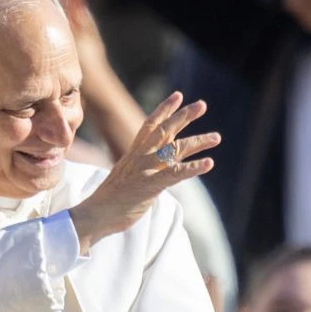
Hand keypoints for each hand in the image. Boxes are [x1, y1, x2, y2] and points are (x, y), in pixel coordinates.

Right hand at [68, 92, 219, 253]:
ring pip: (175, 150)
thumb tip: (156, 169)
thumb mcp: (126, 177)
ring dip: (198, 142)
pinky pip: (175, 174)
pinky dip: (193, 168)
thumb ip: (141, 168)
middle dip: (184, 116)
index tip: (178, 96)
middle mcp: (139, 157)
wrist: (93, 215)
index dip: (165, 109)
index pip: (150, 124)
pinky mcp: (149, 185)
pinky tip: (209, 163)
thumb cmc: (110, 200)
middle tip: (202, 105)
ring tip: (216, 137)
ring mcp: (144, 169)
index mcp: (133, 153)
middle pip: (165, 130)